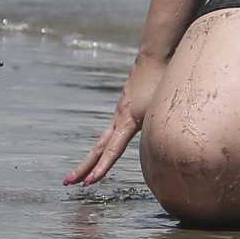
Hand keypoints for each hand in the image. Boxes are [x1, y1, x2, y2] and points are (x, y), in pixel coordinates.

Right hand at [63, 53, 164, 185]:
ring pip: (102, 140)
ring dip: (92, 159)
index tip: (90, 183)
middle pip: (98, 148)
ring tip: (82, 174)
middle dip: (83, 167)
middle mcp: (120, 117)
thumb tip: (171, 145)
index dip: (102, 167)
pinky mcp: (125, 108)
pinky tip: (106, 151)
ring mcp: (120, 112)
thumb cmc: (164, 78)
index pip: (112, 149)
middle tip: (68, 183)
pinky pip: (113, 131)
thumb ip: (164, 124)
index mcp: (129, 119)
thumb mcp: (165, 105)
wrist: (154, 55)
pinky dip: (106, 145)